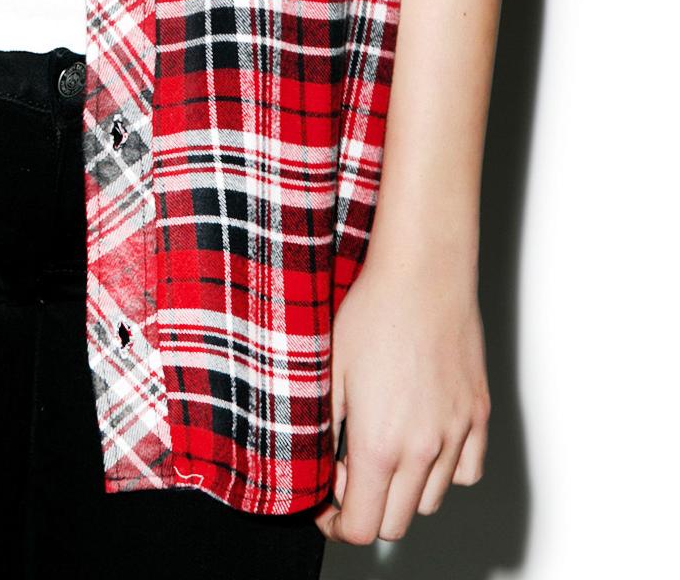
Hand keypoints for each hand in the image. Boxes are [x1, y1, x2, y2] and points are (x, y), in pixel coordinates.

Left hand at [314, 252, 490, 545]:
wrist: (422, 275)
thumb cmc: (371, 313)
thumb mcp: (329, 374)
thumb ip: (325, 435)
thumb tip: (326, 475)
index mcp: (381, 444)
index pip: (363, 527)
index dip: (337, 525)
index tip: (326, 508)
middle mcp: (425, 449)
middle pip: (397, 523)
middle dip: (368, 510)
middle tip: (350, 473)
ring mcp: (457, 434)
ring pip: (431, 501)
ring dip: (405, 491)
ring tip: (385, 450)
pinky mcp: (478, 415)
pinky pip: (466, 471)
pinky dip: (445, 471)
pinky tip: (423, 440)